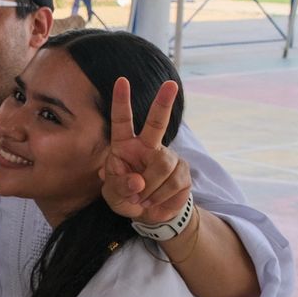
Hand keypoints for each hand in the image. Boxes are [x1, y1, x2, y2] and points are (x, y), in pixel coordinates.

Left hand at [100, 77, 190, 224]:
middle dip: (163, 103)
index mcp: (125, 146)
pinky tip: (155, 201)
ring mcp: (168, 157)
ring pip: (162, 166)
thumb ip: (120, 187)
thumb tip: (138, 182)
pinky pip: (174, 183)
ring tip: (142, 199)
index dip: (121, 102)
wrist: (150, 215)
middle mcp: (148, 146)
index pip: (122, 121)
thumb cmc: (126, 197)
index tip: (122, 81)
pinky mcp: (183, 172)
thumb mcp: (114, 195)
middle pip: (157, 122)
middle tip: (171, 84)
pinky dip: (160, 198)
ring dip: (150, 189)